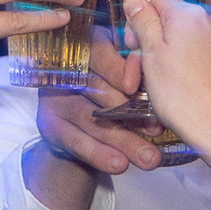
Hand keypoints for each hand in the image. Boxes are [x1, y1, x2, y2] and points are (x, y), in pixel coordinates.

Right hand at [36, 28, 161, 175]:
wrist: (82, 121)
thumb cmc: (114, 87)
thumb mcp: (125, 72)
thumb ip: (137, 73)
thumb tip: (161, 90)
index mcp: (84, 45)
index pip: (102, 53)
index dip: (124, 72)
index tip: (150, 92)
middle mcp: (65, 69)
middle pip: (99, 90)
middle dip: (132, 112)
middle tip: (158, 129)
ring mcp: (54, 96)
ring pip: (92, 119)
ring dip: (123, 140)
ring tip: (149, 157)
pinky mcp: (49, 123)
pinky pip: (77, 141)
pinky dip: (99, 154)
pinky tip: (120, 164)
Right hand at [122, 0, 210, 151]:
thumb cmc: (185, 97)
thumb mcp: (151, 55)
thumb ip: (143, 22)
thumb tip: (135, 0)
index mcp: (189, 15)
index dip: (139, 21)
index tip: (132, 45)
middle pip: (172, 22)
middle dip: (152, 44)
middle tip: (139, 72)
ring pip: (187, 42)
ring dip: (169, 58)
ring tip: (159, 87)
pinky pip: (204, 57)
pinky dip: (190, 68)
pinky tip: (181, 89)